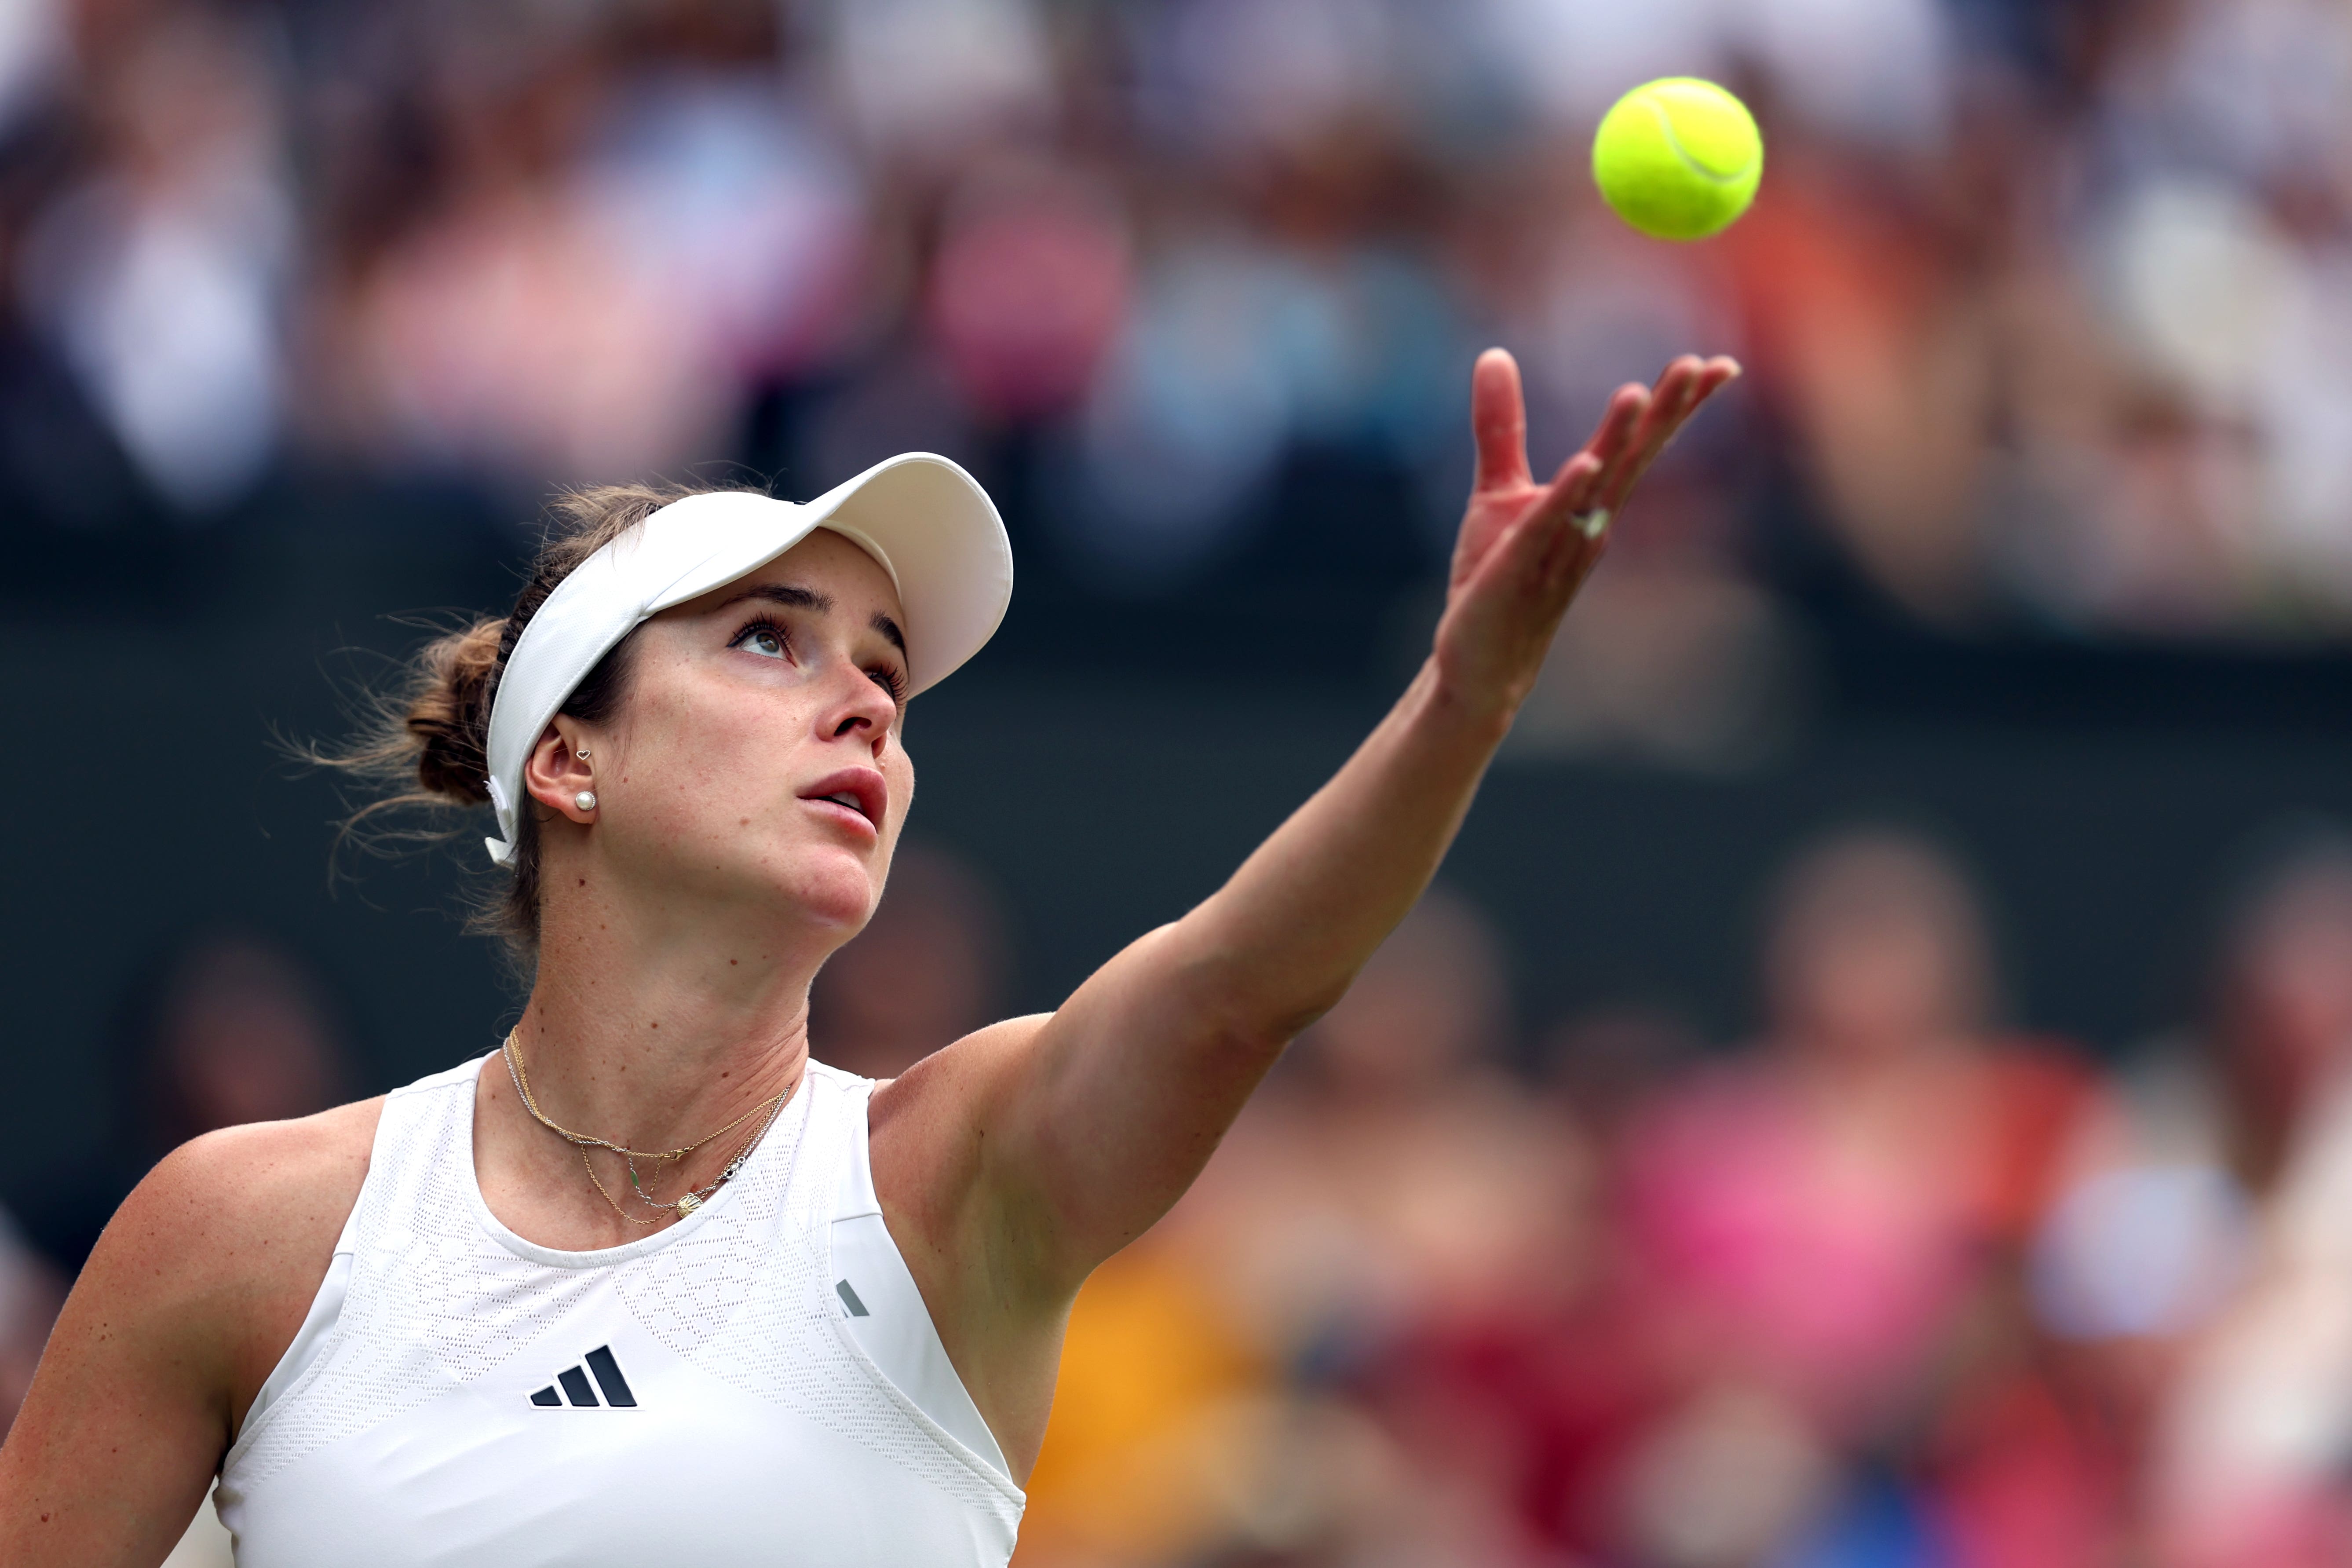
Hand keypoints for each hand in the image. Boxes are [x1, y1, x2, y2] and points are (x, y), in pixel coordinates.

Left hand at [1431, 347, 1740, 719]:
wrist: (1478, 661)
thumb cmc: (1496, 580)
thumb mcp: (1498, 492)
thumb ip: (1502, 425)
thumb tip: (1495, 355)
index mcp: (1590, 503)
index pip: (1639, 446)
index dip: (1676, 407)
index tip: (1716, 363)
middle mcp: (1588, 523)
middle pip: (1634, 459)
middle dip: (1666, 413)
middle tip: (1699, 364)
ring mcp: (1559, 548)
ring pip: (1598, 489)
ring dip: (1618, 443)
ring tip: (1637, 393)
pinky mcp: (1518, 570)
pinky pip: (1548, 528)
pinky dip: (1567, 497)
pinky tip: (1584, 464)